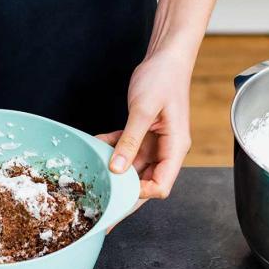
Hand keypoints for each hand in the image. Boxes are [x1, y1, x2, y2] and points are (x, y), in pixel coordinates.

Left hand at [97, 0, 222, 211]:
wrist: (166, 57)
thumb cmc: (163, 78)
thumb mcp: (143, 110)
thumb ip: (130, 141)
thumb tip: (117, 169)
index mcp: (175, 147)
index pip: (161, 185)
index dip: (140, 193)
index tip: (117, 192)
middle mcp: (167, 149)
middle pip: (146, 182)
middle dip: (125, 196)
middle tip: (103, 211)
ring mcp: (156, 142)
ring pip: (134, 168)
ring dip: (114, 171)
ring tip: (93, 181)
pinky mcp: (145, 133)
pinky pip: (127, 149)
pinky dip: (112, 149)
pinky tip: (97, 146)